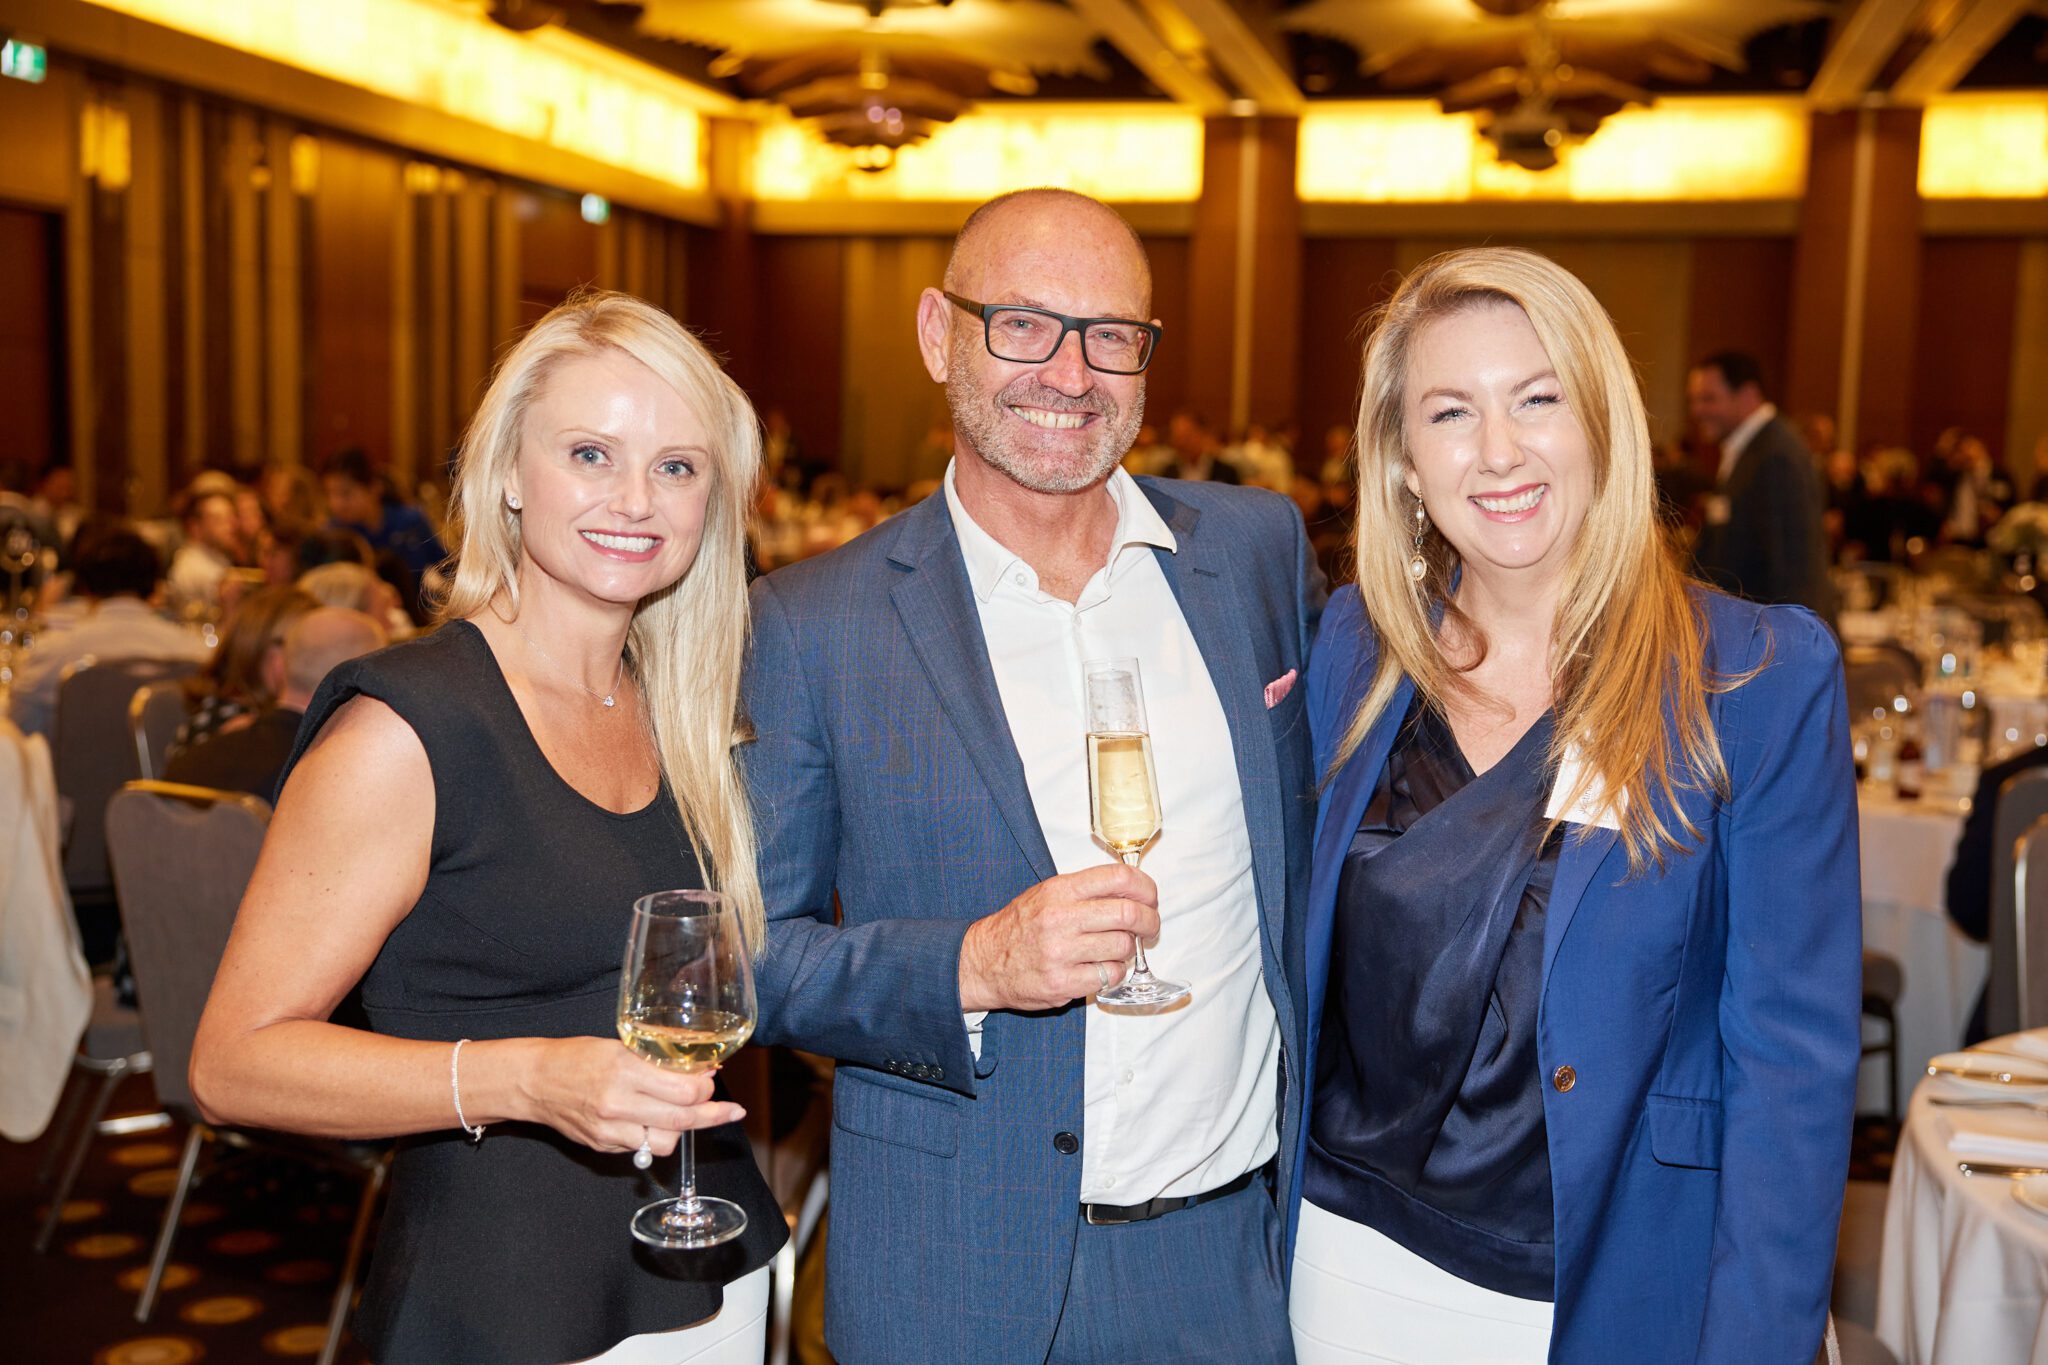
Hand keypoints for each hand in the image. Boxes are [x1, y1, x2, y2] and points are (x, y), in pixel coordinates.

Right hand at [514, 1037, 745, 1155]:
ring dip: (681, 1131)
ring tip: (682, 1115)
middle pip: (683, 1120)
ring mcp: (610, 1130)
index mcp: (625, 1071)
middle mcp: (619, 1104)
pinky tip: (654, 1122)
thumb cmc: (577, 1057)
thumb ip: (657, 1062)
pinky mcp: (603, 1146)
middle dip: (712, 1114)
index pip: (684, 1091)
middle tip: (727, 1110)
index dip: (707, 1088)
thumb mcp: (620, 1047)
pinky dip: (654, 1137)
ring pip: (666, 1143)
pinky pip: (643, 1149)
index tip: (712, 1080)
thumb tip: (699, 1071)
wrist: (535, 1082)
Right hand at [958, 863, 1159, 1011]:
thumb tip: (1132, 890)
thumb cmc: (1020, 927)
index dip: (1145, 887)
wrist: (983, 962)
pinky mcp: (1063, 984)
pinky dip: (1115, 972)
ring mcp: (1061, 953)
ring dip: (1129, 949)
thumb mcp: (1047, 894)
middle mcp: (1061, 918)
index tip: (1150, 897)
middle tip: (1150, 926)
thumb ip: (1086, 890)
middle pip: (1129, 913)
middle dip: (1149, 920)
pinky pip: (1111, 976)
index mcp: (1059, 890)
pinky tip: (1103, 968)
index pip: (1118, 878)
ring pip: (1123, 946)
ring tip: (1117, 949)